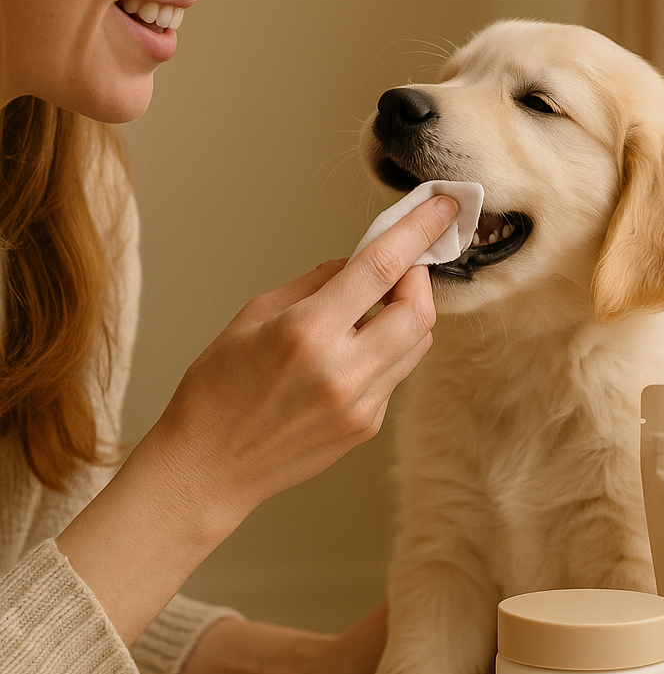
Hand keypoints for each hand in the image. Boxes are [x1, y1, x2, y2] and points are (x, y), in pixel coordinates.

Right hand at [58, 195, 454, 644]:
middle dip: (419, 282)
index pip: (381, 269)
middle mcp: (343, 370)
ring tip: (372, 310)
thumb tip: (359, 262)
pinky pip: (396, 375)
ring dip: (408, 317)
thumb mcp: (253, 316)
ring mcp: (360, 404)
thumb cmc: (218, 387)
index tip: (444, 206)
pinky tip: (352, 354)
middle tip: (400, 271)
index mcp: (307, 332)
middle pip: (419, 312)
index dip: (419, 231)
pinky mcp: (367, 427)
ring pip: (417, 346)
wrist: (210, 467)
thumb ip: (315, 284)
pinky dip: (387, 352)